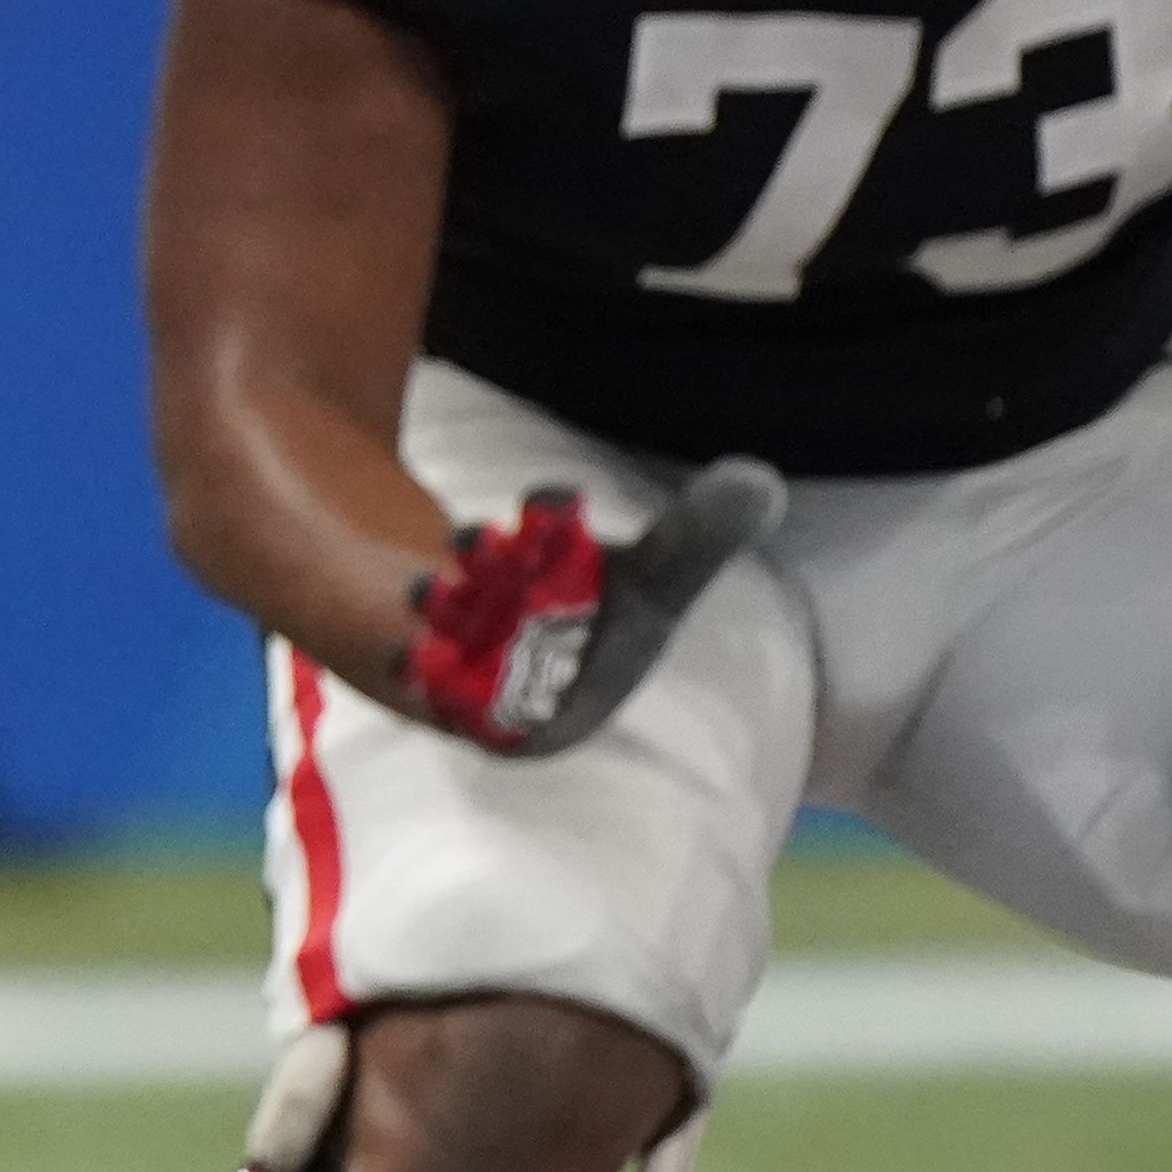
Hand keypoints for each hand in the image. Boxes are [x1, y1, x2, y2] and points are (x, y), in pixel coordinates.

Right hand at [399, 460, 786, 755]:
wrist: (549, 692)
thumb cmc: (605, 627)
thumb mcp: (658, 586)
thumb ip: (698, 537)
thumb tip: (760, 479)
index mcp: (556, 547)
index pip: (550, 514)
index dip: (552, 507)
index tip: (557, 507)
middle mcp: (503, 578)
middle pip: (486, 554)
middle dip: (481, 548)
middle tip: (479, 543)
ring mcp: (466, 627)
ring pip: (445, 605)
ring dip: (435, 599)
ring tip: (426, 596)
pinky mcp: (443, 679)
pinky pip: (420, 669)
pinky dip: (412, 666)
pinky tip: (411, 663)